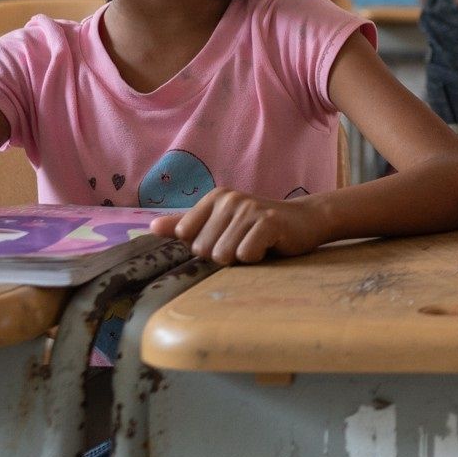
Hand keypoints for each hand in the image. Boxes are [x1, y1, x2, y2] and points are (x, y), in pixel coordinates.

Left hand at [150, 189, 326, 263]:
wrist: (305, 221)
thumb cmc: (260, 227)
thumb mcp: (222, 223)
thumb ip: (187, 224)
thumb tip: (152, 227)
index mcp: (215, 197)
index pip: (186, 236)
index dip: (206, 247)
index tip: (227, 238)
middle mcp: (229, 199)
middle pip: (204, 249)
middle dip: (224, 254)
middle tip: (245, 243)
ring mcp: (249, 209)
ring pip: (223, 255)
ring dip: (241, 259)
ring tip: (256, 245)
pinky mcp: (268, 222)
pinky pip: (246, 255)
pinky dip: (257, 258)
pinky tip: (269, 247)